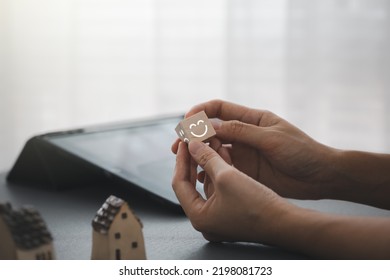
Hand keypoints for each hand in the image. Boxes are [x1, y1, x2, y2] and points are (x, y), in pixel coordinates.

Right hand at [172, 99, 336, 199]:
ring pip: (213, 150)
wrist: (321, 177)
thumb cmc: (302, 152)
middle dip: (192, 136)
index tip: (185, 122)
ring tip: (186, 163)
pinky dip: (209, 171)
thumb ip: (242, 132)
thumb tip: (212, 125)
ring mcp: (243, 153)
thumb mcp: (272, 139)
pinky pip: (221, 168)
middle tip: (178, 148)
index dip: (199, 112)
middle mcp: (243, 134)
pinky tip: (201, 177)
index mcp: (251, 119)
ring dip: (198, 154)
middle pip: (210, 130)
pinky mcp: (245, 170)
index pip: (218, 109)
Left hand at [172, 140, 292, 242]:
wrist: (286, 222)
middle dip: (194, 160)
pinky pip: (219, 189)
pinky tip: (224, 154)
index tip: (183, 143)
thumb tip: (192, 145)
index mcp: (198, 217)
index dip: (181, 160)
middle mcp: (206, 220)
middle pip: (192, 184)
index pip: (179, 183)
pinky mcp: (231, 213)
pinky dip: (220, 172)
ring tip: (211, 142)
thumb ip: (206, 158)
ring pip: (207, 184)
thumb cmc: (256, 205)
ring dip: (209, 163)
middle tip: (193, 141)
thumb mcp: (226, 176)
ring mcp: (219, 218)